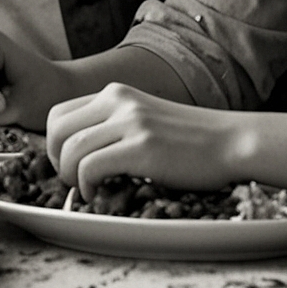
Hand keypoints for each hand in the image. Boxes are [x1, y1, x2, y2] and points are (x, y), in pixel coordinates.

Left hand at [47, 83, 246, 196]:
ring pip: (70, 149)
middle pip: (56, 130)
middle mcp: (118, 101)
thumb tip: (78, 150)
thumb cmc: (189, 140)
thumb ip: (113, 124)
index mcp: (115, 93)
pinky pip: (90, 166)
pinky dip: (86, 185)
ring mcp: (130, 122)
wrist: (232, 141)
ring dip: (69, 176)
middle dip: (55, 160)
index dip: (53, 144)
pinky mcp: (142, 147)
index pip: (58, 113)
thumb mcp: (144, 118)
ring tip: (86, 190)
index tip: (67, 165)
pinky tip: (98, 194)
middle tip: (72, 180)